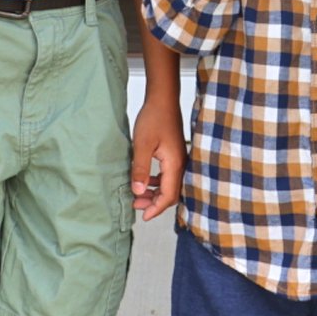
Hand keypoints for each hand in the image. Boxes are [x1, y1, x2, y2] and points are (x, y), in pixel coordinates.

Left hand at [131, 91, 185, 220]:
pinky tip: (146, 180)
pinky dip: (157, 183)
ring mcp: (179, 160)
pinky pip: (168, 176)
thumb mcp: (142, 145)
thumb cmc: (154, 118)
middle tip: (136, 206)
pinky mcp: (175, 155)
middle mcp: (180, 164)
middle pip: (171, 194)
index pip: (168, 196)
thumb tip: (138, 191)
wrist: (163, 100)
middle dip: (154, 203)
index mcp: (174, 165)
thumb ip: (140, 169)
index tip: (143, 216)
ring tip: (138, 195)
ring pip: (169, 185)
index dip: (156, 209)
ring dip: (154, 193)